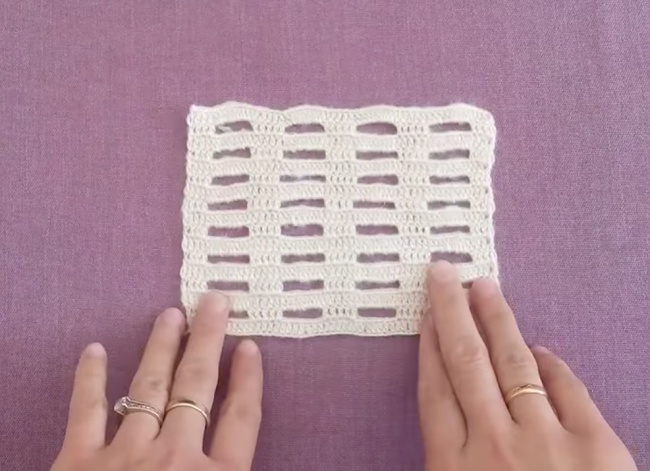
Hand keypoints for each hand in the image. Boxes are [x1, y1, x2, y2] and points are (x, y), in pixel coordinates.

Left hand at [52, 292, 262, 470]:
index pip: (242, 418)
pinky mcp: (77, 463)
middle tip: (214, 301)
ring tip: (170, 314)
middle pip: (199, 388)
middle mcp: (176, 458)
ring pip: (150, 387)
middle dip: (209, 341)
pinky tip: (94, 350)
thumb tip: (249, 457)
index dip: (248, 379)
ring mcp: (126, 456)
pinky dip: (90, 380)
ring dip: (162, 348)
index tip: (251, 346)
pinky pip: (86, 411)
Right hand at [418, 261, 636, 470]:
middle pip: (467, 363)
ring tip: (487, 290)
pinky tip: (540, 349)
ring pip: (515, 365)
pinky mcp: (595, 448)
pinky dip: (552, 366)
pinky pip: (569, 391)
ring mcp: (547, 443)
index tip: (427, 314)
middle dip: (453, 311)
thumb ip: (451, 460)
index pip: (436, 392)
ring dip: (497, 321)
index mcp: (453, 467)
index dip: (429, 347)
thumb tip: (454, 411)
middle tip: (446, 273)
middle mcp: (495, 445)